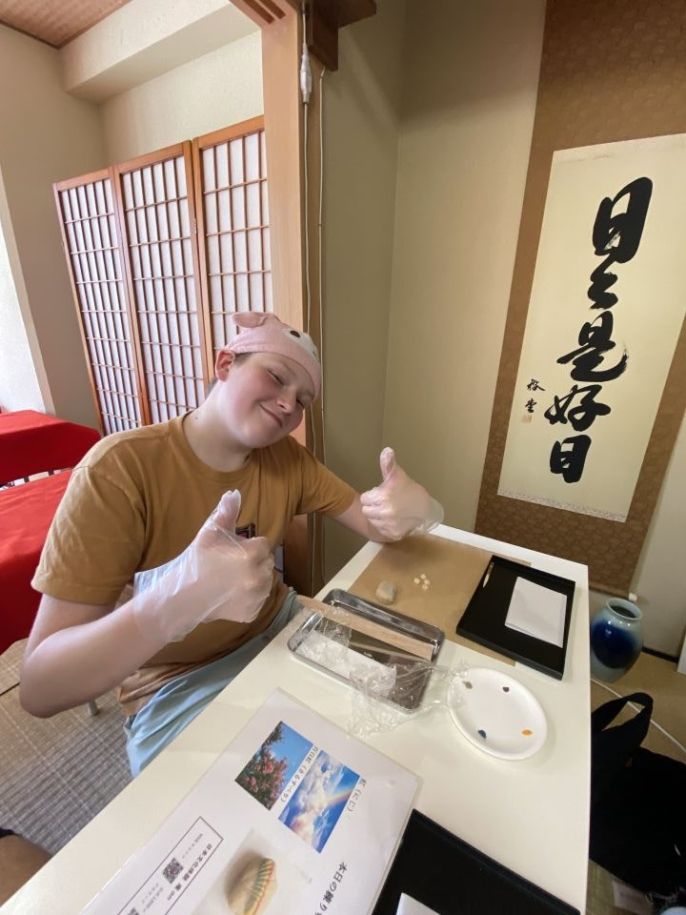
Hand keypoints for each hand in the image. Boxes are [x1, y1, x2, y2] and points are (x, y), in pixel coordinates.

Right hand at [132, 491, 273, 643]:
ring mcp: (256, 597)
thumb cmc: (196, 561)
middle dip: (254, 561)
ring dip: (254, 579)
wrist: (181, 597)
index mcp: (252, 554)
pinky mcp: (252, 613)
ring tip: (232, 580)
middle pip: (266, 562)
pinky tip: (232, 595)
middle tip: (231, 566)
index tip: (233, 551)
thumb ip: (226, 512)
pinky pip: (258, 600)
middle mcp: (259, 576)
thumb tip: (236, 493)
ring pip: (265, 581)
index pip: (263, 544)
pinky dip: (249, 598)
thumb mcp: (210, 532)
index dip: (249, 545)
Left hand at [359, 448, 443, 540]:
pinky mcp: (393, 534)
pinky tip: (393, 519)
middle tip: (386, 502)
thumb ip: (388, 464)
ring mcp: (390, 524)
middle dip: (374, 506)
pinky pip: (380, 530)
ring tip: (390, 510)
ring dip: (378, 516)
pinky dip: (384, 526)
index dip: (373, 495)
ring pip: (372, 520)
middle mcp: (385, 512)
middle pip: (366, 510)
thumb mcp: (397, 475)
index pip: (365, 499)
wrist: (425, 507)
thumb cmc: (408, 489)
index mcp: (383, 497)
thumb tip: (387, 450)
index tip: (383, 494)